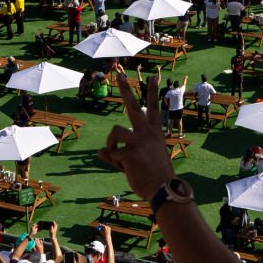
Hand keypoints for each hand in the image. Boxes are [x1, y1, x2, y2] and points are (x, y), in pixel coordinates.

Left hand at [96, 69, 177, 201]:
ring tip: (120, 158)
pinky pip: (112, 153)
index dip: (153, 91)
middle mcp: (148, 133)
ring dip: (112, 144)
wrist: (163, 189)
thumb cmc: (152, 177)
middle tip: (119, 73)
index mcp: (154, 133)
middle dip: (125, 89)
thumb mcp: (136, 162)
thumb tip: (99, 151)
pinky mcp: (131, 151)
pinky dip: (115, 163)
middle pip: (134, 106)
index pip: (154, 108)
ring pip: (114, 132)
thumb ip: (117, 155)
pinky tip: (126, 169)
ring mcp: (140, 140)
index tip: (153, 75)